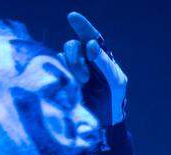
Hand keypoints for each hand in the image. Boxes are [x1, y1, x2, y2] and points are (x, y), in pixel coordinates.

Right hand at [62, 12, 127, 128]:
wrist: (102, 120)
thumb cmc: (112, 99)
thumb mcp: (114, 80)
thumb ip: (103, 62)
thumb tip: (90, 44)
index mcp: (100, 57)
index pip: (91, 37)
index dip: (82, 26)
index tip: (72, 17)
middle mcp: (85, 59)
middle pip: (73, 45)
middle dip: (77, 58)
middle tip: (86, 77)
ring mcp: (72, 68)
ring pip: (63, 55)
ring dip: (73, 67)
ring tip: (82, 83)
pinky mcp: (62, 78)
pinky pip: (57, 67)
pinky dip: (63, 73)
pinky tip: (73, 85)